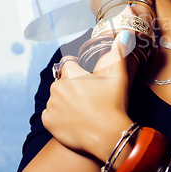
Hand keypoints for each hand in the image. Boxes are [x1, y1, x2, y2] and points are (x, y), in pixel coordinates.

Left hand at [42, 31, 134, 162]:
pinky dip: (59, 117)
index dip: (77, 69)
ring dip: (65, 102)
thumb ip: (118, 53)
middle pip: (62, 82)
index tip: (87, 79)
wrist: (109, 137)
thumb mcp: (118, 77)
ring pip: (56, 99)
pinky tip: (75, 121)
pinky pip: (51, 115)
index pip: (67, 63)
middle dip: (72, 87)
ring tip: (83, 111)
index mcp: (71, 74)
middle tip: (89, 98)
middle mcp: (56, 88)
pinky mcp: (48, 122)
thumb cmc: (114, 105)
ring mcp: (51, 106)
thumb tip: (122, 34)